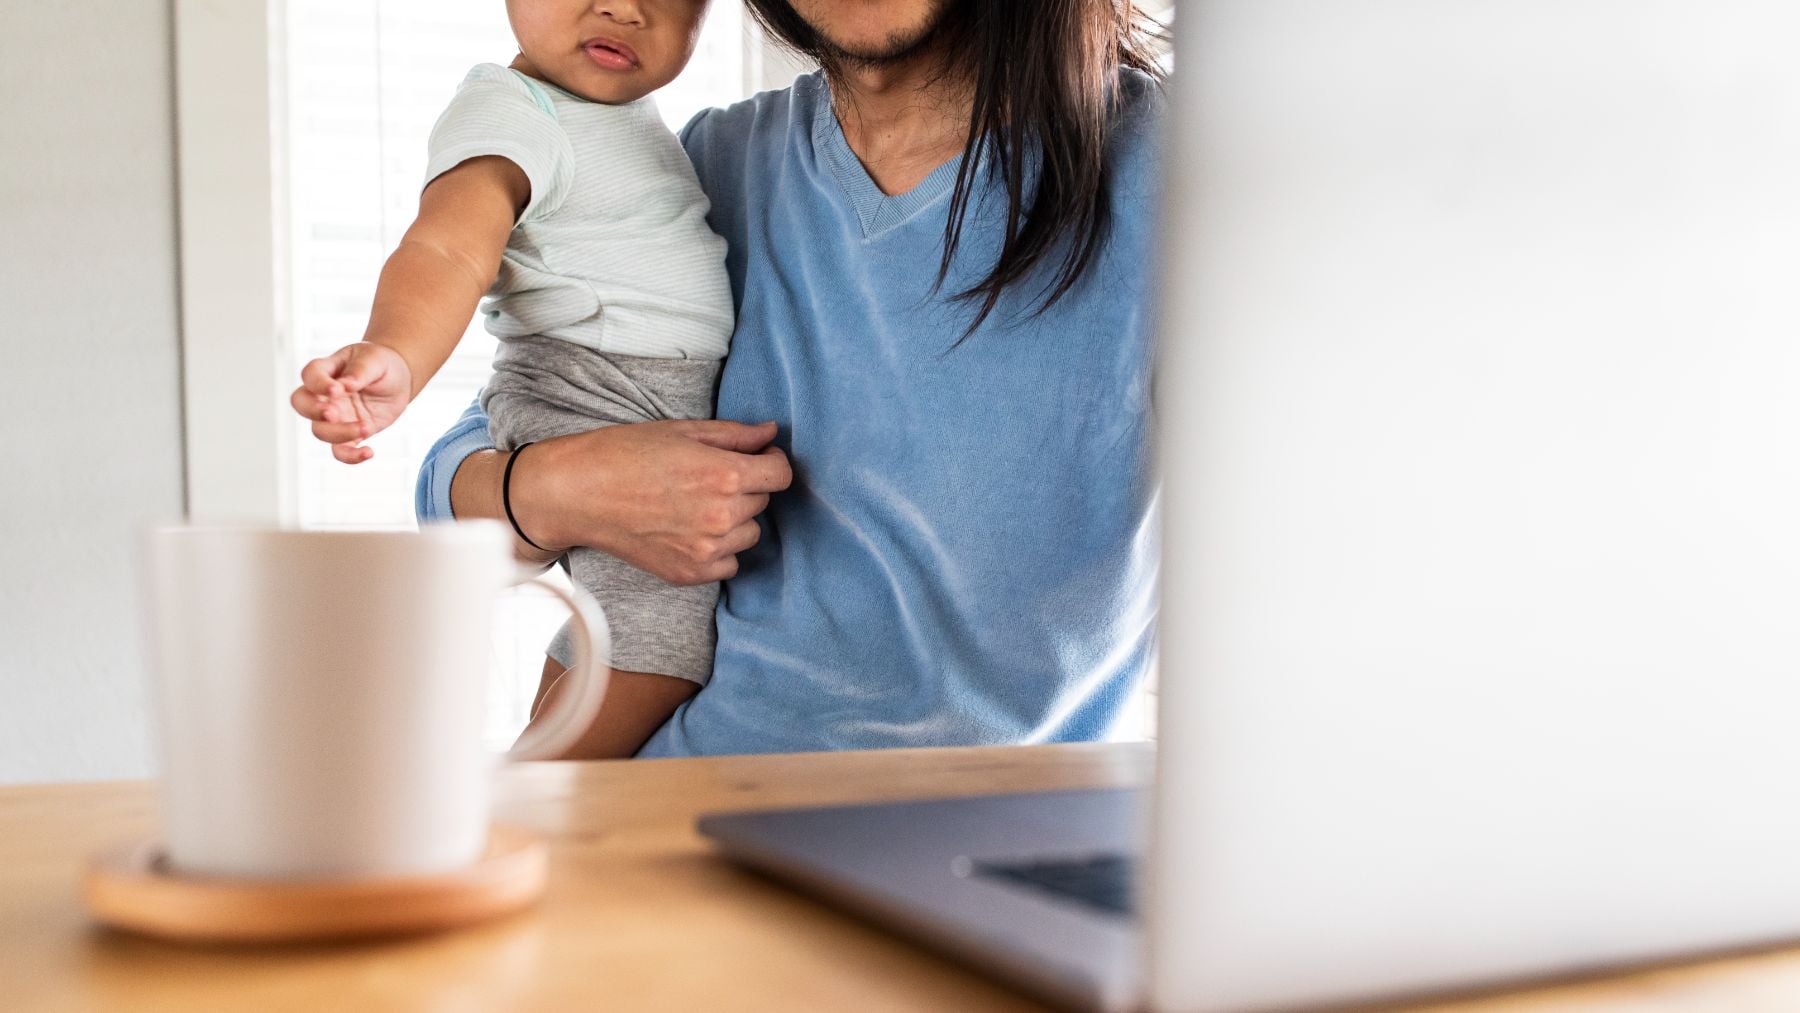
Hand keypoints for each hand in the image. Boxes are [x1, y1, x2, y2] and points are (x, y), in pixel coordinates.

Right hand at [289, 342, 413, 463]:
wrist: (398, 381)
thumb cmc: (381, 364)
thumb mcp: (375, 360)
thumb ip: (360, 370)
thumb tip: (346, 385)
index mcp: (327, 370)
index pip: (311, 375)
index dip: (319, 384)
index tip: (338, 389)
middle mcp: (324, 395)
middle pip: (301, 404)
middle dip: (313, 411)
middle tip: (333, 414)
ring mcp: (334, 416)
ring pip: (319, 431)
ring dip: (339, 433)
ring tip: (366, 428)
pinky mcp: (348, 434)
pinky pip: (340, 451)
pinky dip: (350, 456)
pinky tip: (369, 452)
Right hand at [507, 420, 792, 584]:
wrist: (577, 493)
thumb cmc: (624, 453)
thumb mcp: (682, 431)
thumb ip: (734, 435)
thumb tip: (770, 433)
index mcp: (724, 475)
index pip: (781, 474)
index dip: (771, 461)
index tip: (757, 457)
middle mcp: (722, 516)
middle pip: (763, 501)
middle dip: (746, 486)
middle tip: (708, 477)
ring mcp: (707, 549)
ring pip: (749, 533)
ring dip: (735, 519)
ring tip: (696, 504)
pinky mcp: (690, 573)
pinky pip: (729, 563)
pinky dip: (718, 550)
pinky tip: (690, 530)